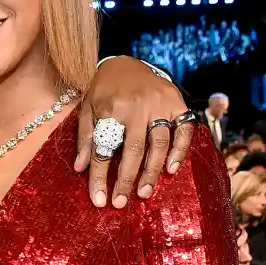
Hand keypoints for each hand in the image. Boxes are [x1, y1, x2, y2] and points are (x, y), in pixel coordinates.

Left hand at [75, 57, 193, 208]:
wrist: (126, 61)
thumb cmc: (103, 89)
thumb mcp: (87, 109)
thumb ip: (85, 138)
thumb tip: (81, 169)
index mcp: (111, 107)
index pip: (104, 149)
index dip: (100, 177)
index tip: (99, 200)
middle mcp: (137, 106)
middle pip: (133, 150)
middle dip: (126, 180)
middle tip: (121, 203)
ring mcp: (160, 103)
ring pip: (159, 143)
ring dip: (152, 171)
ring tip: (144, 193)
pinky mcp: (177, 102)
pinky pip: (184, 129)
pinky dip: (179, 150)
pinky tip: (171, 169)